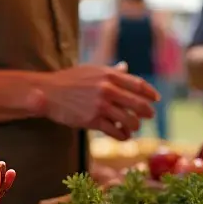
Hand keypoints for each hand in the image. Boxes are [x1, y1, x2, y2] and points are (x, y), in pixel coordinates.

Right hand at [33, 64, 158, 140]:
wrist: (47, 92)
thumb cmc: (69, 80)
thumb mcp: (91, 70)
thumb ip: (111, 71)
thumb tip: (125, 67)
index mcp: (108, 75)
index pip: (138, 84)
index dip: (150, 93)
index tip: (155, 99)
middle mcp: (107, 89)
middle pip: (138, 104)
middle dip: (147, 112)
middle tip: (149, 116)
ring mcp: (100, 105)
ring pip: (129, 120)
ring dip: (134, 126)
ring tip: (133, 128)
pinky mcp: (92, 120)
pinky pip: (115, 132)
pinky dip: (122, 136)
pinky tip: (123, 136)